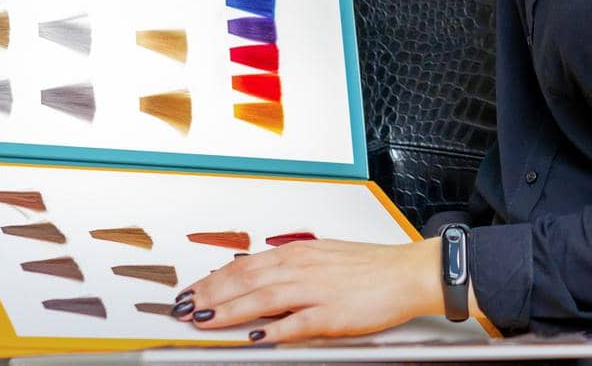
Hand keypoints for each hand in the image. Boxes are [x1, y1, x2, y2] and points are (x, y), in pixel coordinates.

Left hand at [174, 237, 449, 342]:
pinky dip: (273, 330)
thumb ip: (292, 267)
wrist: (408, 272)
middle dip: (210, 294)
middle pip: (246, 280)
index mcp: (300, 253)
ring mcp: (317, 290)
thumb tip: (260, 276)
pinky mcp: (333, 313)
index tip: (191, 290)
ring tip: (203, 320)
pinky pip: (297, 323)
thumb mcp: (325, 257)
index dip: (213, 278)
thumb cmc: (371, 267)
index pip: (246, 265)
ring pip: (263, 299)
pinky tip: (254, 337)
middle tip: (184, 307)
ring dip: (229, 311)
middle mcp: (303, 268)